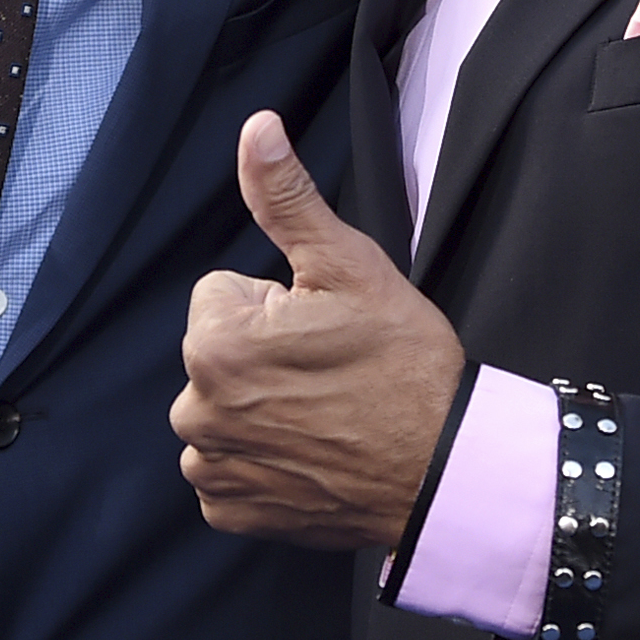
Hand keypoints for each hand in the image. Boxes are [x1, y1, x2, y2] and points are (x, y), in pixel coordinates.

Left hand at [171, 111, 465, 550]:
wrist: (444, 470)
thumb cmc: (404, 364)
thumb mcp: (349, 265)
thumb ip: (286, 198)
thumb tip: (256, 128)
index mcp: (213, 343)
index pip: (222, 295)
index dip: (277, 306)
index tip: (322, 329)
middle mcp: (195, 410)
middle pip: (219, 352)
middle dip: (264, 355)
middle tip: (331, 371)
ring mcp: (212, 467)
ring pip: (224, 408)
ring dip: (261, 408)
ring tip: (328, 412)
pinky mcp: (232, 511)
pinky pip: (230, 467)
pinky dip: (264, 461)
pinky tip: (314, 454)